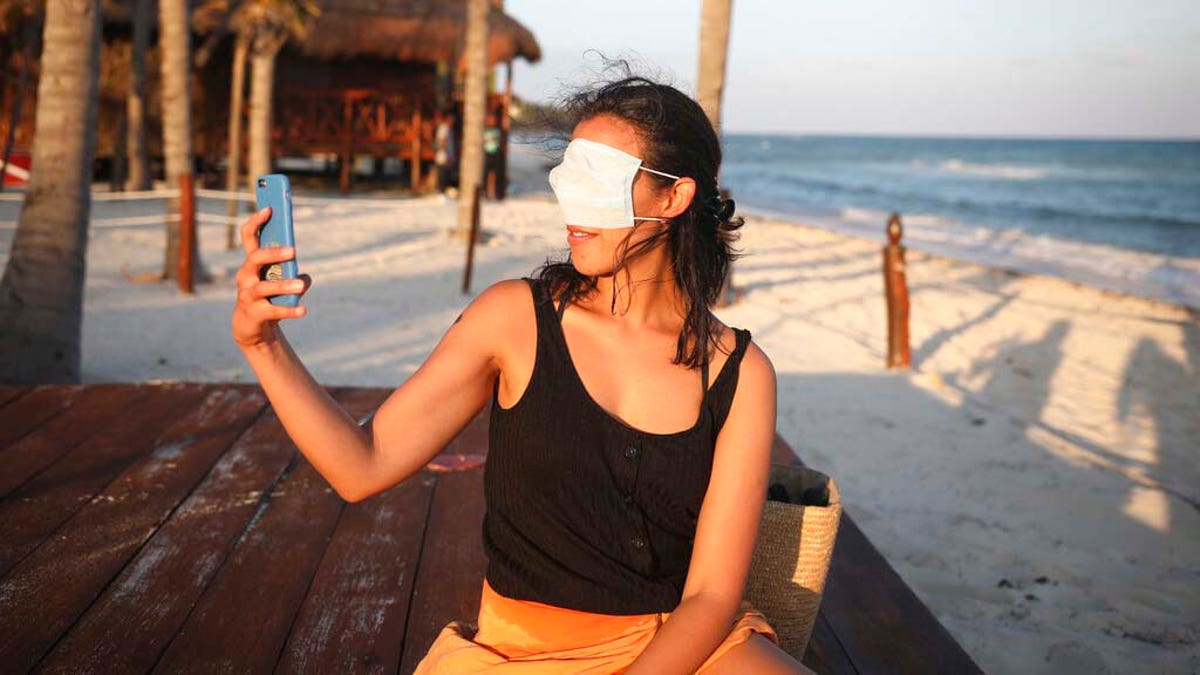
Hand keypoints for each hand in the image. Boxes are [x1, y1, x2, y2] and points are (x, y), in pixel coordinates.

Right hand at [231, 207, 311, 349]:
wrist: (252, 327)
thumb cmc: (267, 297)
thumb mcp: (279, 281)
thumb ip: (293, 274)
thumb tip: (305, 277)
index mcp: (252, 263)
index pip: (248, 236)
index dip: (255, 221)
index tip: (269, 209)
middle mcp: (245, 276)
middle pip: (255, 258)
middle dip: (272, 253)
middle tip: (292, 251)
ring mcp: (247, 295)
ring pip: (264, 287)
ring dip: (283, 285)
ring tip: (300, 286)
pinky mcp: (254, 313)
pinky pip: (273, 310)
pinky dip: (289, 310)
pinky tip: (303, 310)